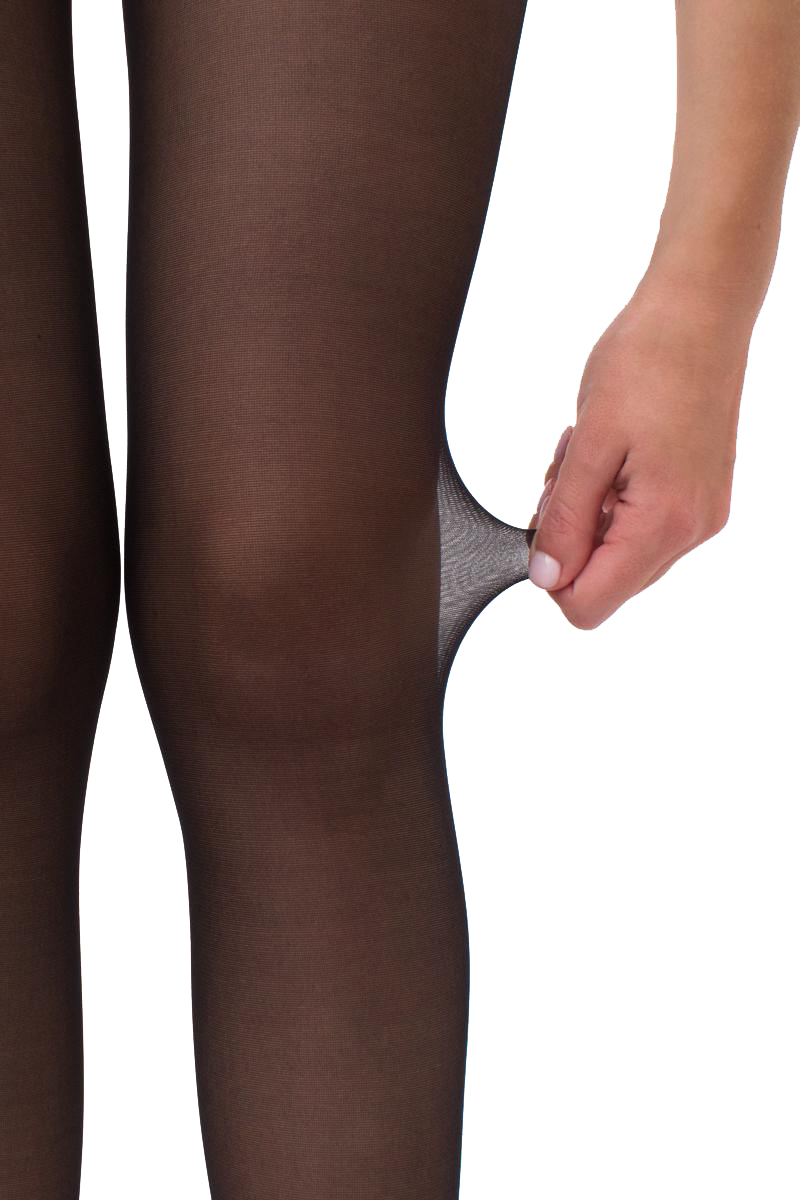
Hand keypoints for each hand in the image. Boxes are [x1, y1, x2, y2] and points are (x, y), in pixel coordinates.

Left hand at [528, 275, 753, 628]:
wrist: (700, 310)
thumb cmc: (650, 360)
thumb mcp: (588, 446)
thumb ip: (565, 521)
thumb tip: (547, 578)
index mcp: (664, 522)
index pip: (589, 604)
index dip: (550, 575)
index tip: (542, 522)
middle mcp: (691, 529)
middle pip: (605, 582)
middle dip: (569, 536)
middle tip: (567, 474)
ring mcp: (700, 514)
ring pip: (619, 552)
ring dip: (589, 513)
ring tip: (588, 453)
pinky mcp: (700, 496)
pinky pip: (640, 524)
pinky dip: (612, 499)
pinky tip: (609, 453)